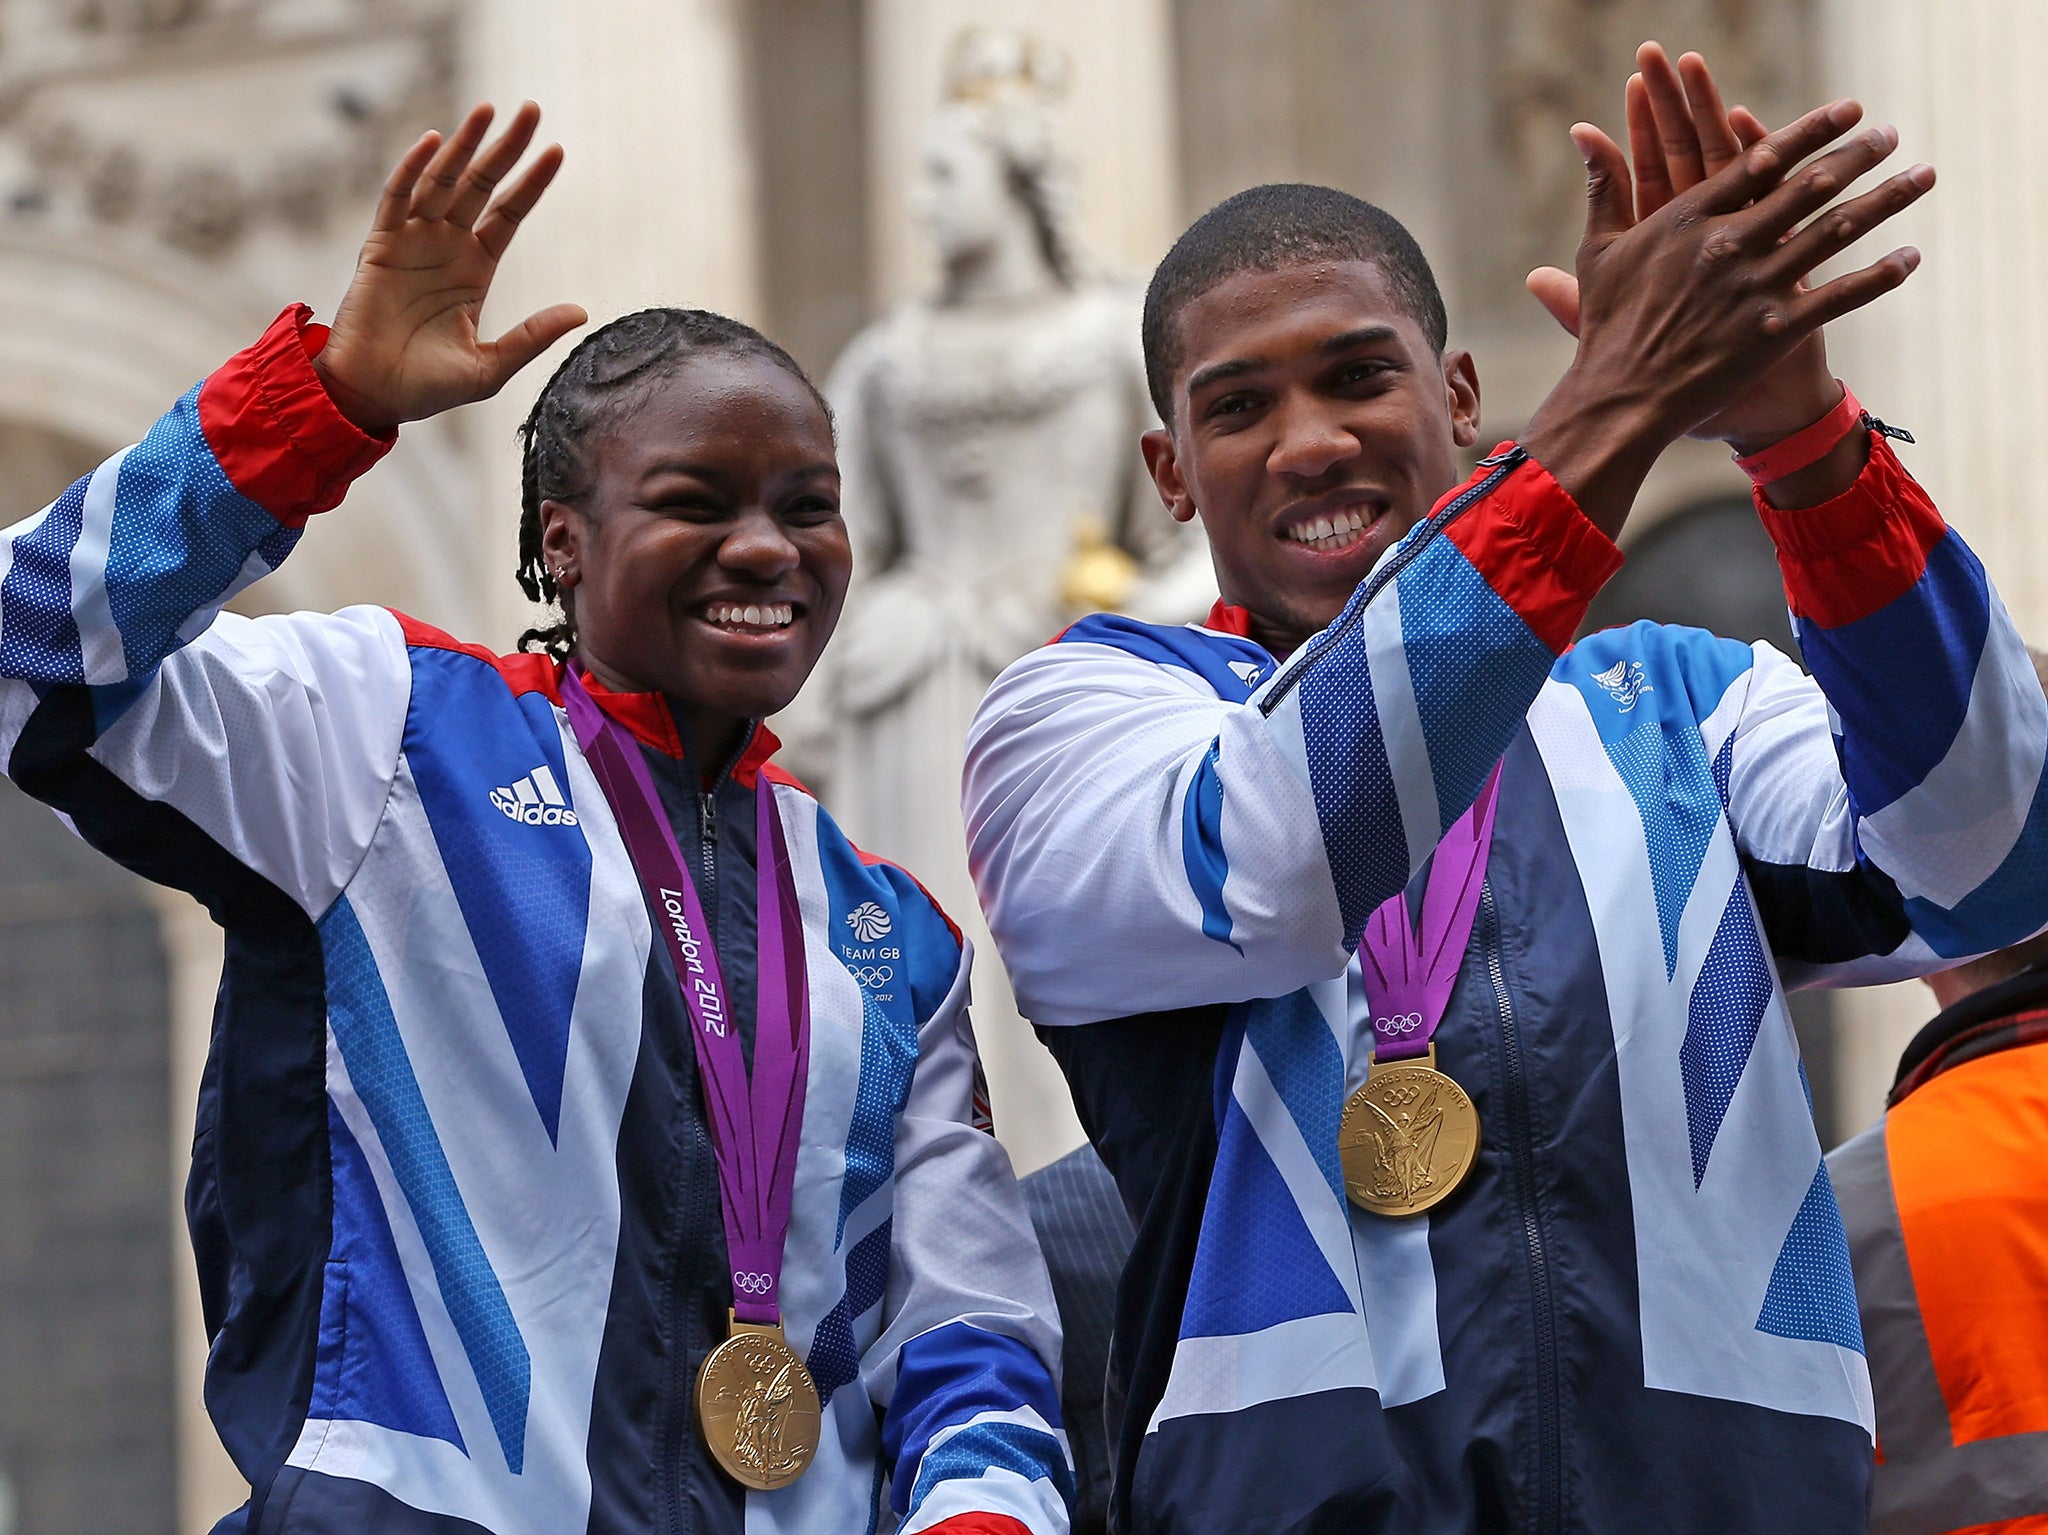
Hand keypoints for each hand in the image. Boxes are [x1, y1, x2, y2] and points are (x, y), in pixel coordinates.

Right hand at [314, 102, 587, 435]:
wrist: (373, 397)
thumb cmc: (428, 387)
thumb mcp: (490, 366)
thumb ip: (532, 336)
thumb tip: (580, 312)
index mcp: (476, 269)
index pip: (510, 214)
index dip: (533, 183)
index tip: (558, 151)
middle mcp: (447, 247)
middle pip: (482, 186)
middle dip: (506, 148)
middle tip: (532, 110)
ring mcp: (412, 242)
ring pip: (443, 182)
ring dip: (464, 146)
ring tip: (487, 111)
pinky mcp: (379, 247)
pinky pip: (397, 199)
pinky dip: (414, 169)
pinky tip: (436, 142)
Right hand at [1519, 92, 1931, 535]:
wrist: (1621, 400)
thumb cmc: (1608, 327)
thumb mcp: (1599, 251)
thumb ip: (1605, 188)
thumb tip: (1586, 131)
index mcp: (1689, 219)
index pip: (1761, 160)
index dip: (1810, 131)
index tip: (1848, 110)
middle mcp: (1728, 245)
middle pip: (1809, 186)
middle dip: (1858, 156)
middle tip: (1891, 135)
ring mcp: (1755, 288)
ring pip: (1835, 232)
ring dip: (1885, 201)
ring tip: (1921, 176)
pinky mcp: (1775, 332)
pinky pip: (1841, 295)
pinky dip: (1880, 275)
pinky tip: (1910, 256)